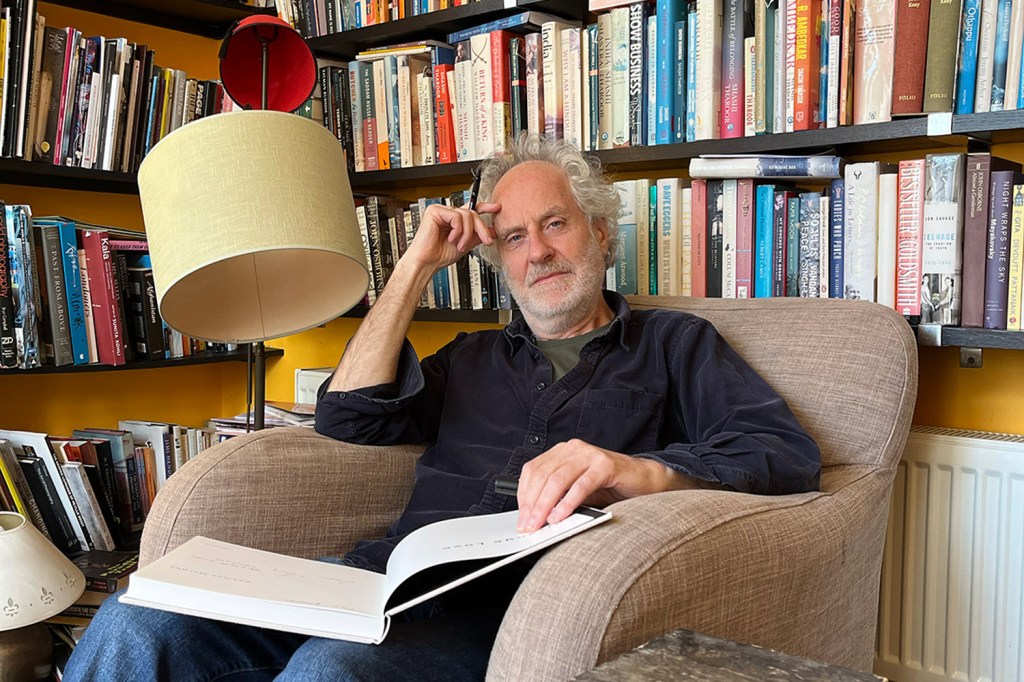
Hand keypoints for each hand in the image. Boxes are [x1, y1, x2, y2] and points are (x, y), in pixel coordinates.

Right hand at [403, 201, 500, 273]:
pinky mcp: (435, 211)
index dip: (485, 207)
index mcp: (454, 220)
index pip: (472, 209)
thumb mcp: (466, 244)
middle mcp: (448, 213)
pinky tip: (450, 238)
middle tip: (486, 240)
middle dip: (481, 229)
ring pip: (467, 215)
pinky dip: (457, 230)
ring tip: (459, 244)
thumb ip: (478, 236)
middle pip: (473, 213)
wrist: (428, 262)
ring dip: (467, 233)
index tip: (497, 208)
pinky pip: (456, 216)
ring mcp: (441, 211)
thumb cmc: (440, 255)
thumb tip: (492, 231)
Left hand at [515, 439, 685, 531]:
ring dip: (545, 505)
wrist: (644, 480)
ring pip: (558, 479)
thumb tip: (535, 518)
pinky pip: (581, 485)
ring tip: (540, 524)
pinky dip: (568, 502)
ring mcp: (590, 455)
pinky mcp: (605, 465)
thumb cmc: (610, 487)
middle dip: (532, 503)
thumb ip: (558, 499)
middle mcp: (574, 449)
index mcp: (563, 452)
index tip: (520, 516)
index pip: (533, 470)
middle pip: (543, 475)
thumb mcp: (577, 492)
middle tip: (527, 525)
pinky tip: (560, 516)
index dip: (523, 494)